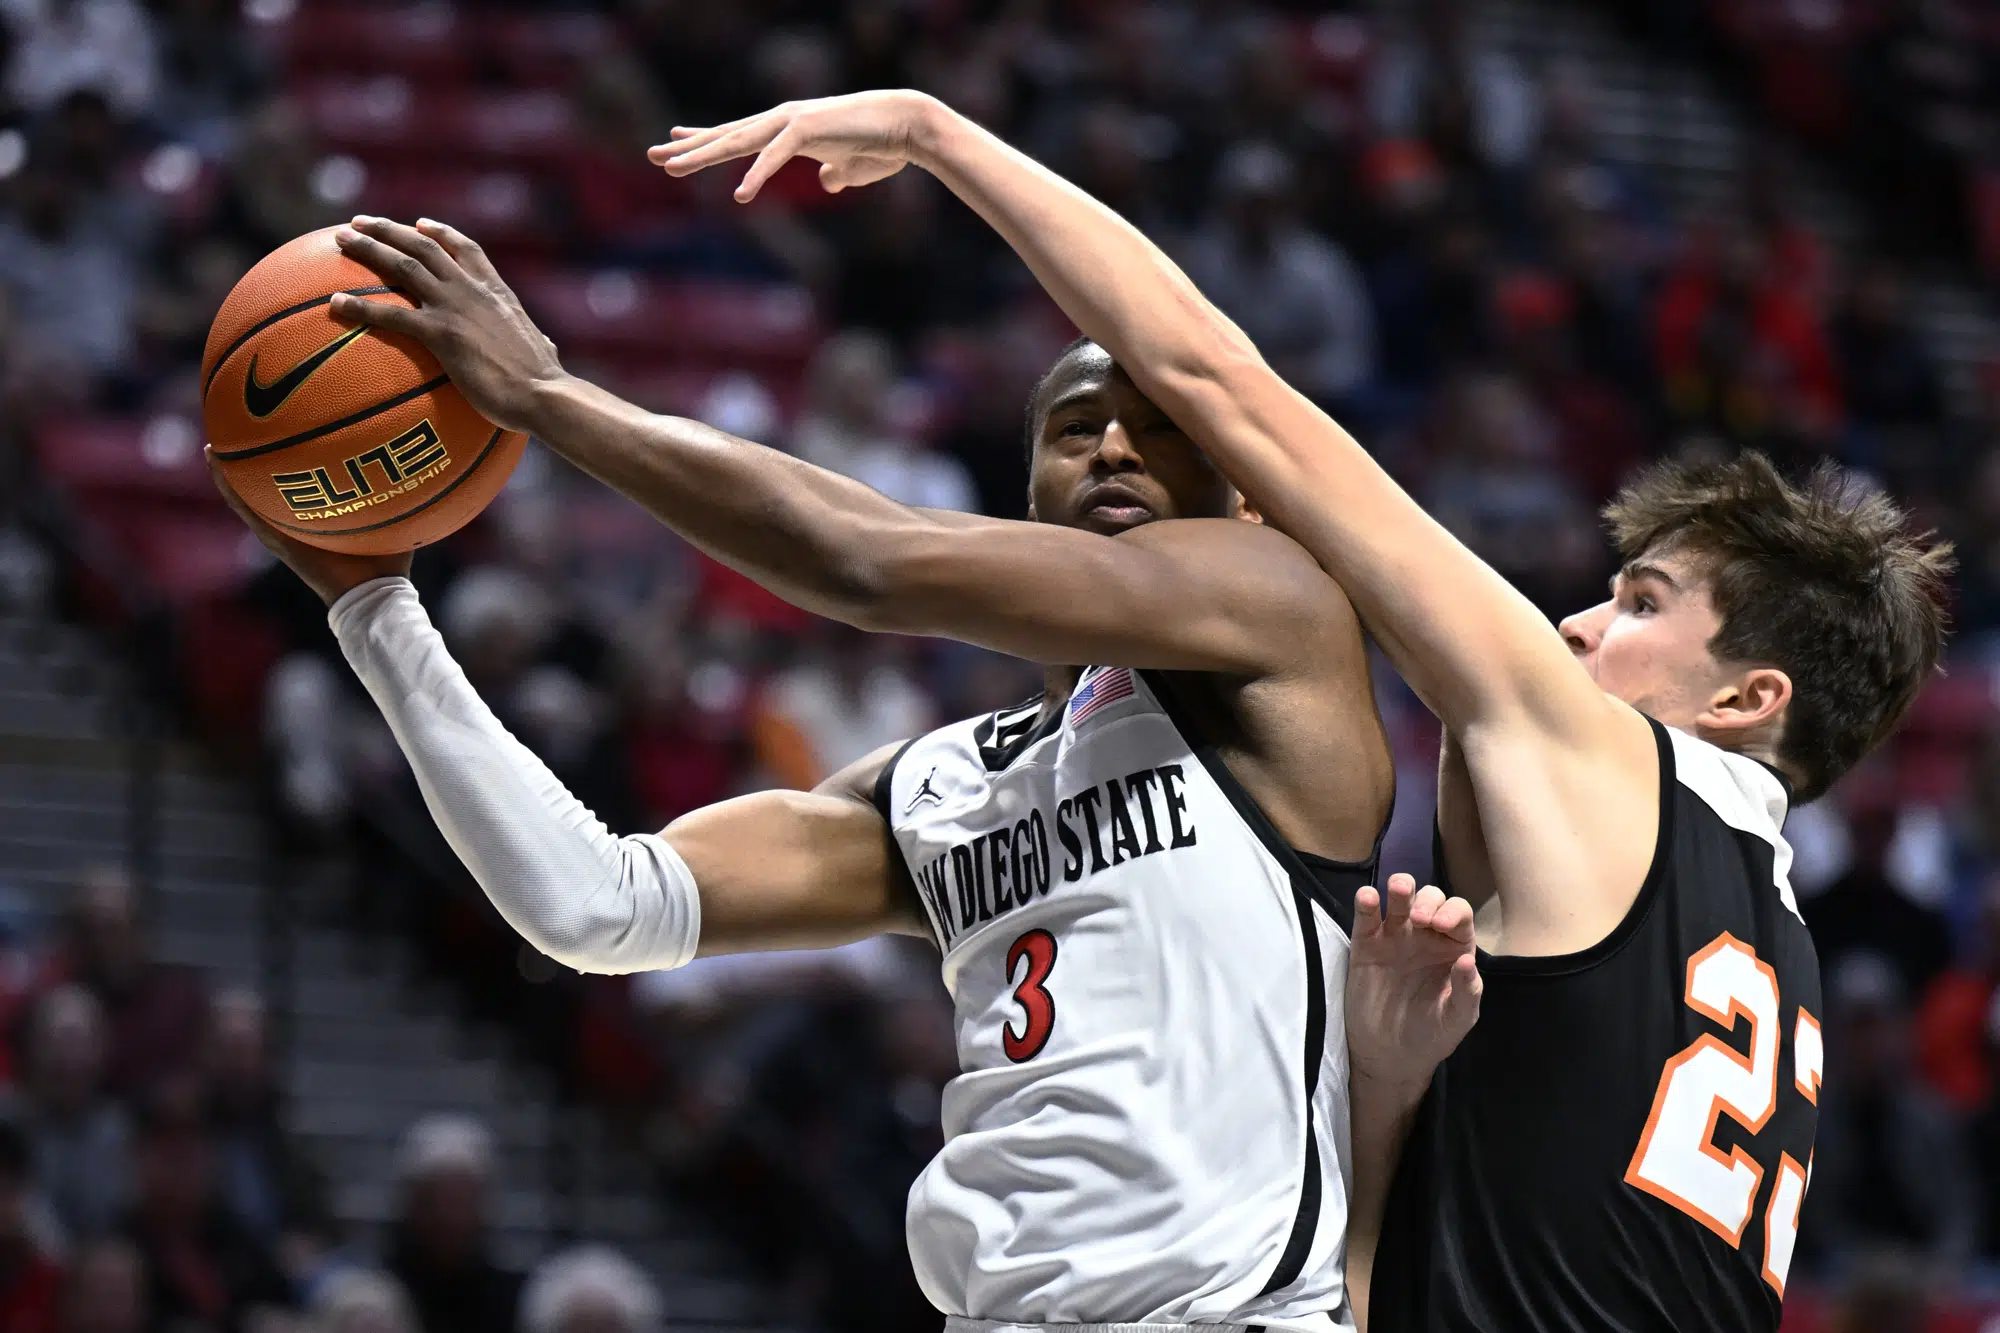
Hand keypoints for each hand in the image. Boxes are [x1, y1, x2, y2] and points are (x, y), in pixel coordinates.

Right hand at [207, 449, 410, 604]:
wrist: (372, 597)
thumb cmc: (388, 563)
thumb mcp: (395, 518)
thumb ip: (401, 492)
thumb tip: (422, 460)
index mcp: (318, 521)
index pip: (298, 491)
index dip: (287, 470)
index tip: (280, 439)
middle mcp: (297, 525)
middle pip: (269, 491)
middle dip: (256, 466)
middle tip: (241, 435)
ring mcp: (283, 533)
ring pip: (250, 498)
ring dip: (231, 473)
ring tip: (216, 446)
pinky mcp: (278, 540)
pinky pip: (249, 510)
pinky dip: (231, 487)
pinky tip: (217, 462)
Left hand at [327, 217, 563, 434]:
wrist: (544, 393)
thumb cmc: (547, 383)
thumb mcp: (545, 351)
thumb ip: (541, 343)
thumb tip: (549, 349)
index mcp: (497, 292)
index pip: (466, 250)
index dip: (440, 233)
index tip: (419, 224)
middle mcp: (472, 290)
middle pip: (423, 246)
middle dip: (389, 229)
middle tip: (359, 223)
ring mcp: (455, 308)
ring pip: (403, 265)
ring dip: (368, 247)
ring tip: (340, 239)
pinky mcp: (440, 334)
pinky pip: (390, 314)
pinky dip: (359, 306)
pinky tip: (334, 304)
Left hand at [649, 90, 944, 202]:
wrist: (909, 127)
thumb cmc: (883, 145)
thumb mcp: (853, 169)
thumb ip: (836, 174)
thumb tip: (828, 181)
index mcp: (788, 130)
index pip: (738, 134)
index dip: (705, 139)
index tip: (675, 141)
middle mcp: (783, 120)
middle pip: (728, 136)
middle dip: (690, 147)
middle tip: (652, 155)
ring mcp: (793, 121)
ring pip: (739, 141)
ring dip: (704, 155)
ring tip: (671, 167)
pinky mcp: (808, 129)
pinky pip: (775, 156)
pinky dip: (757, 174)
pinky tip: (740, 195)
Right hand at [1346, 873, 1482, 1093]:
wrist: (1391, 1056)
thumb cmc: (1432, 1035)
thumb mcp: (1457, 1019)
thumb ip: (1467, 991)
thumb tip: (1468, 960)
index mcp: (1453, 948)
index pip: (1459, 915)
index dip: (1453, 912)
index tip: (1442, 926)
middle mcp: (1426, 936)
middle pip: (1431, 899)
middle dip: (1428, 901)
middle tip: (1420, 920)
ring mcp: (1394, 937)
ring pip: (1399, 899)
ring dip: (1400, 887)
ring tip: (1398, 889)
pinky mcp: (1366, 945)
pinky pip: (1366, 918)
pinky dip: (1365, 903)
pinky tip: (1367, 898)